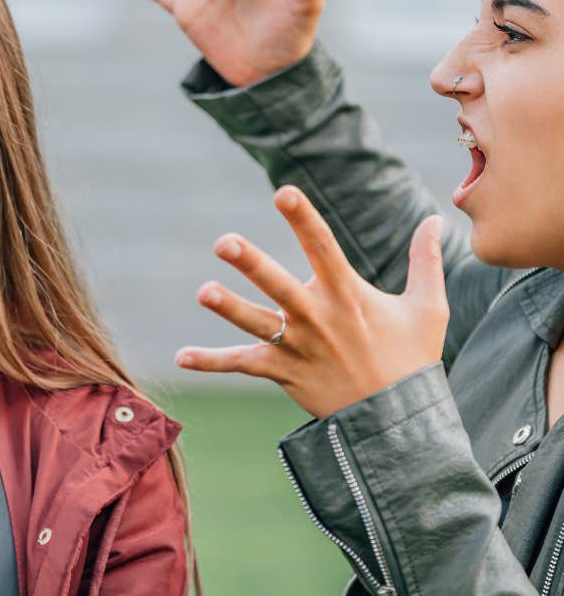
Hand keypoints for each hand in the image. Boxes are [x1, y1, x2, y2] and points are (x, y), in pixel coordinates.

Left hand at [175, 186, 448, 418]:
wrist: (398, 424)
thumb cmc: (412, 360)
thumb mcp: (429, 308)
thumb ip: (426, 260)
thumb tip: (436, 218)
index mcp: (349, 296)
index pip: (323, 248)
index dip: (303, 219)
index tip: (283, 192)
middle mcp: (319, 319)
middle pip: (280, 287)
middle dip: (253, 264)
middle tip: (224, 243)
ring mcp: (298, 348)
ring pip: (257, 325)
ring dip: (229, 308)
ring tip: (203, 292)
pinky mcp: (282, 373)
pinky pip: (243, 366)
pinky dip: (212, 362)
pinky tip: (180, 357)